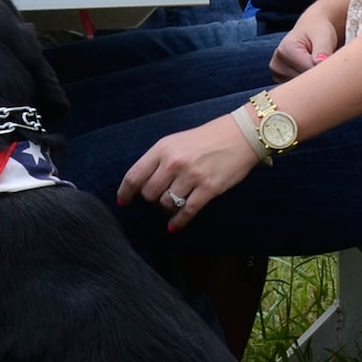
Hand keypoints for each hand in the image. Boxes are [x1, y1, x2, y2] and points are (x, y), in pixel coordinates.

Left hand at [119, 117, 260, 229]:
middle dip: (150, 200)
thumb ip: (158, 160)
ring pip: (166, 204)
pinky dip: (178, 222)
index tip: (122, 202)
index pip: (134, 176)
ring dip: (166, 208)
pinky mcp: (208, 189)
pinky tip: (174, 225)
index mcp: (162, 149)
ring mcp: (191, 176)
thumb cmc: (204, 138)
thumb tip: (141, 184)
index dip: (125, 193)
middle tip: (158, 197)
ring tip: (172, 204)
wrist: (239, 136)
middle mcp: (174, 162)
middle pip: (148, 194)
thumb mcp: (175, 141)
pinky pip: (186, 212)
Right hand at [269, 0, 349, 80]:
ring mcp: (276, 73)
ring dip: (314, 81)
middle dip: (318, 77)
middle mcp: (276, 63)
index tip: (334, 67)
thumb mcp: (323, 36)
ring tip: (318, 66)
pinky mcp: (280, 80)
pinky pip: (298, 90)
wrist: (311, 30)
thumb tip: (319, 63)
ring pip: (302, 88)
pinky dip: (308, 85)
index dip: (324, 71)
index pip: (308, 70)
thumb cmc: (319, 31)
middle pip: (303, 81)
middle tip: (329, 66)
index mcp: (285, 49)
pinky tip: (312, 71)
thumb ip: (322, 50)